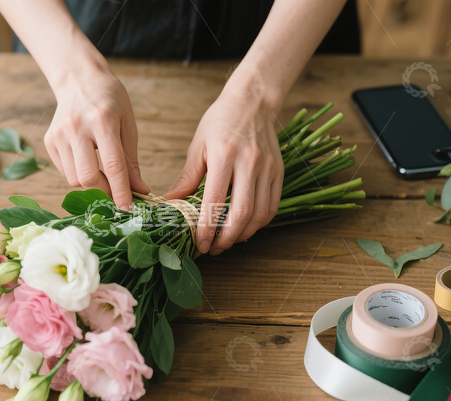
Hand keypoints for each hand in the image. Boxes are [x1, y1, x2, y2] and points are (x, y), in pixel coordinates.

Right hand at [44, 67, 148, 208]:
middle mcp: (77, 128)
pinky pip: (64, 171)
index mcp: (102, 121)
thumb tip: (140, 190)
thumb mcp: (128, 125)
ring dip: (90, 183)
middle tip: (115, 189)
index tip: (128, 209)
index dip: (120, 191)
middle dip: (103, 191)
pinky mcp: (49, 140)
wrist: (79, 79)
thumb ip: (131, 160)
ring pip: (73, 179)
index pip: (112, 165)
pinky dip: (78, 173)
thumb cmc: (110, 101)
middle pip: (87, 177)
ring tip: (100, 167)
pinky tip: (85, 158)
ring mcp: (59, 134)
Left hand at [165, 90, 282, 255]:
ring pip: (260, 214)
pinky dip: (260, 222)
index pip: (215, 201)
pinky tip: (246, 227)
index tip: (200, 244)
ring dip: (244, 234)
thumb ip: (187, 177)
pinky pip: (272, 205)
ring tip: (228, 241)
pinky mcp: (278, 171)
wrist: (252, 101)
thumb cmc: (220, 121)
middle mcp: (249, 163)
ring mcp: (268, 168)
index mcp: (224, 155)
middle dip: (226, 238)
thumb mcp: (198, 145)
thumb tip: (171, 202)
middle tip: (214, 249)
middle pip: (242, 213)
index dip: (207, 228)